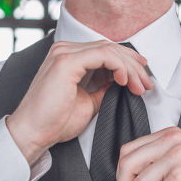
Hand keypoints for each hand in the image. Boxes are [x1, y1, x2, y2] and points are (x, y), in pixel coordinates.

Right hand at [7, 40, 153, 165]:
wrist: (32, 133)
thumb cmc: (54, 122)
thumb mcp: (88, 102)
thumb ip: (103, 89)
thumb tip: (122, 84)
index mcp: (68, 58)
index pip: (105, 51)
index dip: (128, 62)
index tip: (143, 79)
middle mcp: (65, 50)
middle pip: (110, 47)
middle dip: (134, 65)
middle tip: (148, 84)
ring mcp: (64, 53)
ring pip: (109, 49)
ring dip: (130, 68)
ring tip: (141, 86)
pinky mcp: (66, 61)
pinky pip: (103, 55)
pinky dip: (119, 67)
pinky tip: (125, 81)